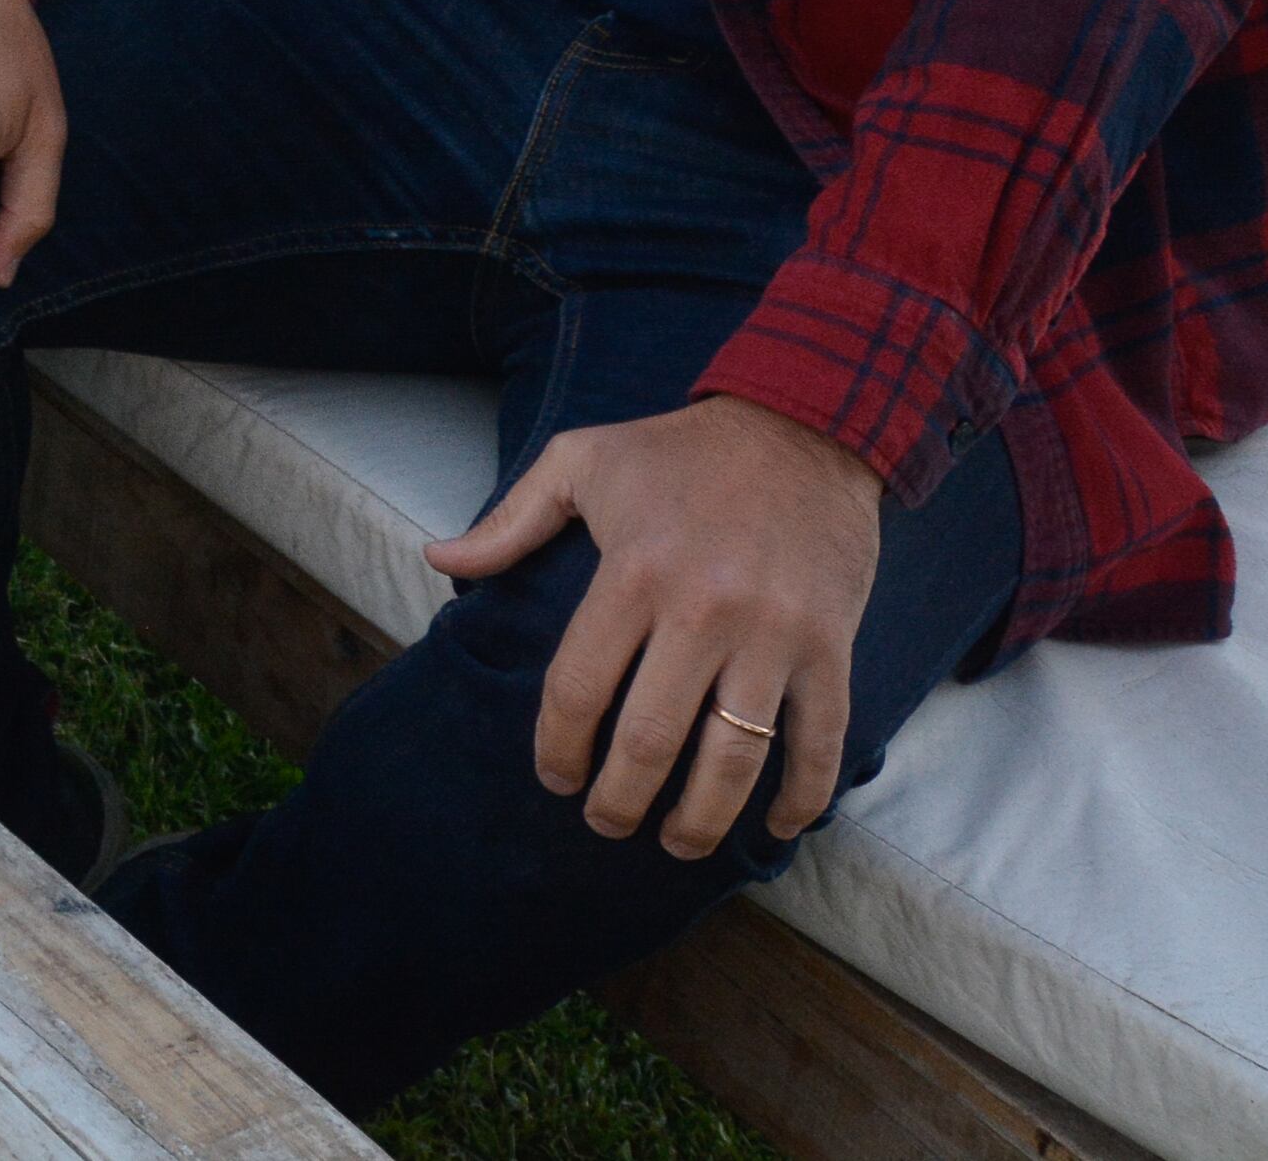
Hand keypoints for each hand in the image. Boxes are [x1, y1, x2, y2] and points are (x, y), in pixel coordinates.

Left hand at [427, 392, 886, 856]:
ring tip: (675, 843)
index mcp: (634, 574)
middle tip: (605, 823)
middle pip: (652, 739)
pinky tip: (775, 827)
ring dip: (702, 817)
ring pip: (735, 757)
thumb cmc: (677, 448)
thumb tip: (436, 558)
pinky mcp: (831, 647)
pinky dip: (801, 795)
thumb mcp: (579, 461)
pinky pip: (819, 740)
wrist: (804, 425)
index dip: (559, 748)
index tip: (554, 778)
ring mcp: (774, 637)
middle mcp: (704, 613)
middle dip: (621, 798)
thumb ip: (509, 520)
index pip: (579, 688)